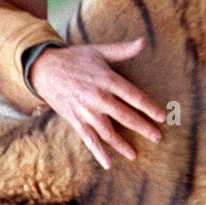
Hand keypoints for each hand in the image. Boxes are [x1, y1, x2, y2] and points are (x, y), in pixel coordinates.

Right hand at [28, 39, 164, 168]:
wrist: (44, 68)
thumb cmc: (75, 58)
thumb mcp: (99, 50)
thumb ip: (123, 50)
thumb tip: (144, 41)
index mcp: (107, 79)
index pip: (133, 96)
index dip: (149, 107)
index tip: (162, 117)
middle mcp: (98, 97)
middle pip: (125, 116)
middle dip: (142, 128)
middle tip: (157, 137)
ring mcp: (86, 111)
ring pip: (107, 132)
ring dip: (122, 145)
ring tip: (135, 155)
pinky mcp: (75, 120)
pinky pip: (89, 139)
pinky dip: (98, 152)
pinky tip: (109, 164)